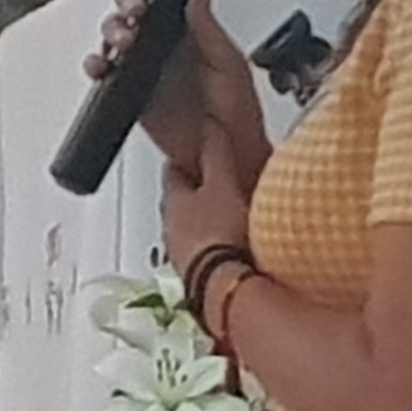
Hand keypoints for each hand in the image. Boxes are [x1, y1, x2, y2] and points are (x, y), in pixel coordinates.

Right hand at [87, 0, 216, 175]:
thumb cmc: (238, 115)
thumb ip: (209, 29)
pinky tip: (101, 66)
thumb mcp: (229, 65)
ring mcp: (145, 66)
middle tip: (134, 10)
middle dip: (126, 0)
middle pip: (131, 6)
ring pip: (114, 34)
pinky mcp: (129, 91)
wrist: (225, 157)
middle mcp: (164, 43)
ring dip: (111, 30)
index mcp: (190, 29)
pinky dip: (96, 65)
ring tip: (123, 40)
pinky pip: (104, 72)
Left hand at [160, 130, 254, 285]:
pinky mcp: (203, 279)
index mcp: (172, 200)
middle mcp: (172, 229)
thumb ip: (216, 152)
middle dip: (199, 194)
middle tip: (220, 184)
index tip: (198, 150)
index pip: (173, 172)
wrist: (225, 287)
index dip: (186, 160)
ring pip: (195, 230)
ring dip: (211, 223)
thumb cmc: (218, 233)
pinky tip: (239, 248)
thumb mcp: (221, 182)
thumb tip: (210, 123)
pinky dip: (221, 247)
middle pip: (182, 204)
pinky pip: (211, 254)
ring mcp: (185, 256)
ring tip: (235, 217)